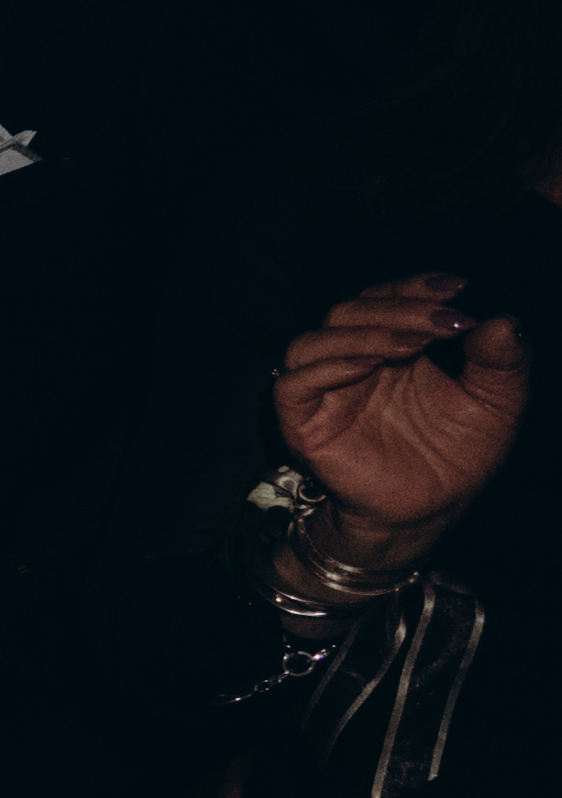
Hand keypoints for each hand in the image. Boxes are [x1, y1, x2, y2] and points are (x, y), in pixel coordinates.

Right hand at [276, 275, 526, 545]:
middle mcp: (353, 362)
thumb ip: (502, 362)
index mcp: (393, 348)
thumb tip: (502, 320)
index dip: (415, 286)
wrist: (433, 510)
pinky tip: (371, 367)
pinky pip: (294, 384)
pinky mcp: (301, 423)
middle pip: (349, 310)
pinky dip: (328, 366)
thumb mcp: (496, 402)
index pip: (387, 298)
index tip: (459, 288)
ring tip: (412, 343)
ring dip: (362, 333)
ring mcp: (323, 392)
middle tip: (445, 320)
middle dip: (398, 308)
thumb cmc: (459, 455)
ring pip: (313, 340)